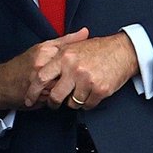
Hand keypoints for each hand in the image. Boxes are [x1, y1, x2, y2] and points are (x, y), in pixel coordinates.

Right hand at [0, 28, 89, 111]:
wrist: (1, 83)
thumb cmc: (23, 66)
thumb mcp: (43, 48)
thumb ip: (65, 41)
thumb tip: (86, 32)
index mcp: (45, 50)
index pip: (73, 54)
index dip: (83, 62)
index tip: (91, 65)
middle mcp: (42, 63)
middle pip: (71, 73)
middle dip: (79, 79)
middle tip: (85, 80)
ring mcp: (39, 80)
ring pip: (64, 87)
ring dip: (70, 90)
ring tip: (71, 91)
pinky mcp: (37, 94)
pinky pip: (56, 98)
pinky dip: (60, 99)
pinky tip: (59, 98)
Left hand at [25, 30, 139, 110]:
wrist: (123, 51)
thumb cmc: (98, 49)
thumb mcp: (74, 46)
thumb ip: (57, 56)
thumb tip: (40, 69)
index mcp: (64, 56)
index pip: (41, 77)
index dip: (33, 91)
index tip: (29, 99)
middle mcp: (74, 68)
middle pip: (55, 95)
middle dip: (53, 103)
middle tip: (54, 104)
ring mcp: (87, 80)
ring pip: (72, 103)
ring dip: (73, 102)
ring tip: (78, 92)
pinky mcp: (100, 90)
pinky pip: (87, 106)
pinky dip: (87, 103)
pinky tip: (90, 94)